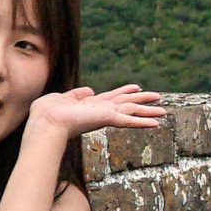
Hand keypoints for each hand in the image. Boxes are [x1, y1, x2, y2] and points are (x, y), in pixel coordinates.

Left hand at [34, 84, 169, 136]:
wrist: (46, 122)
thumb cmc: (47, 112)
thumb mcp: (62, 98)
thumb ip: (76, 94)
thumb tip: (89, 90)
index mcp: (90, 105)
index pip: (112, 97)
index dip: (124, 92)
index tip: (136, 88)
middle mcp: (100, 110)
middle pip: (126, 104)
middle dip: (142, 102)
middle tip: (158, 100)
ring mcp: (105, 115)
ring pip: (131, 111)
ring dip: (147, 112)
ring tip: (163, 112)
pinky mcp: (107, 118)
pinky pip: (128, 120)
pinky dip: (142, 122)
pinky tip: (155, 123)